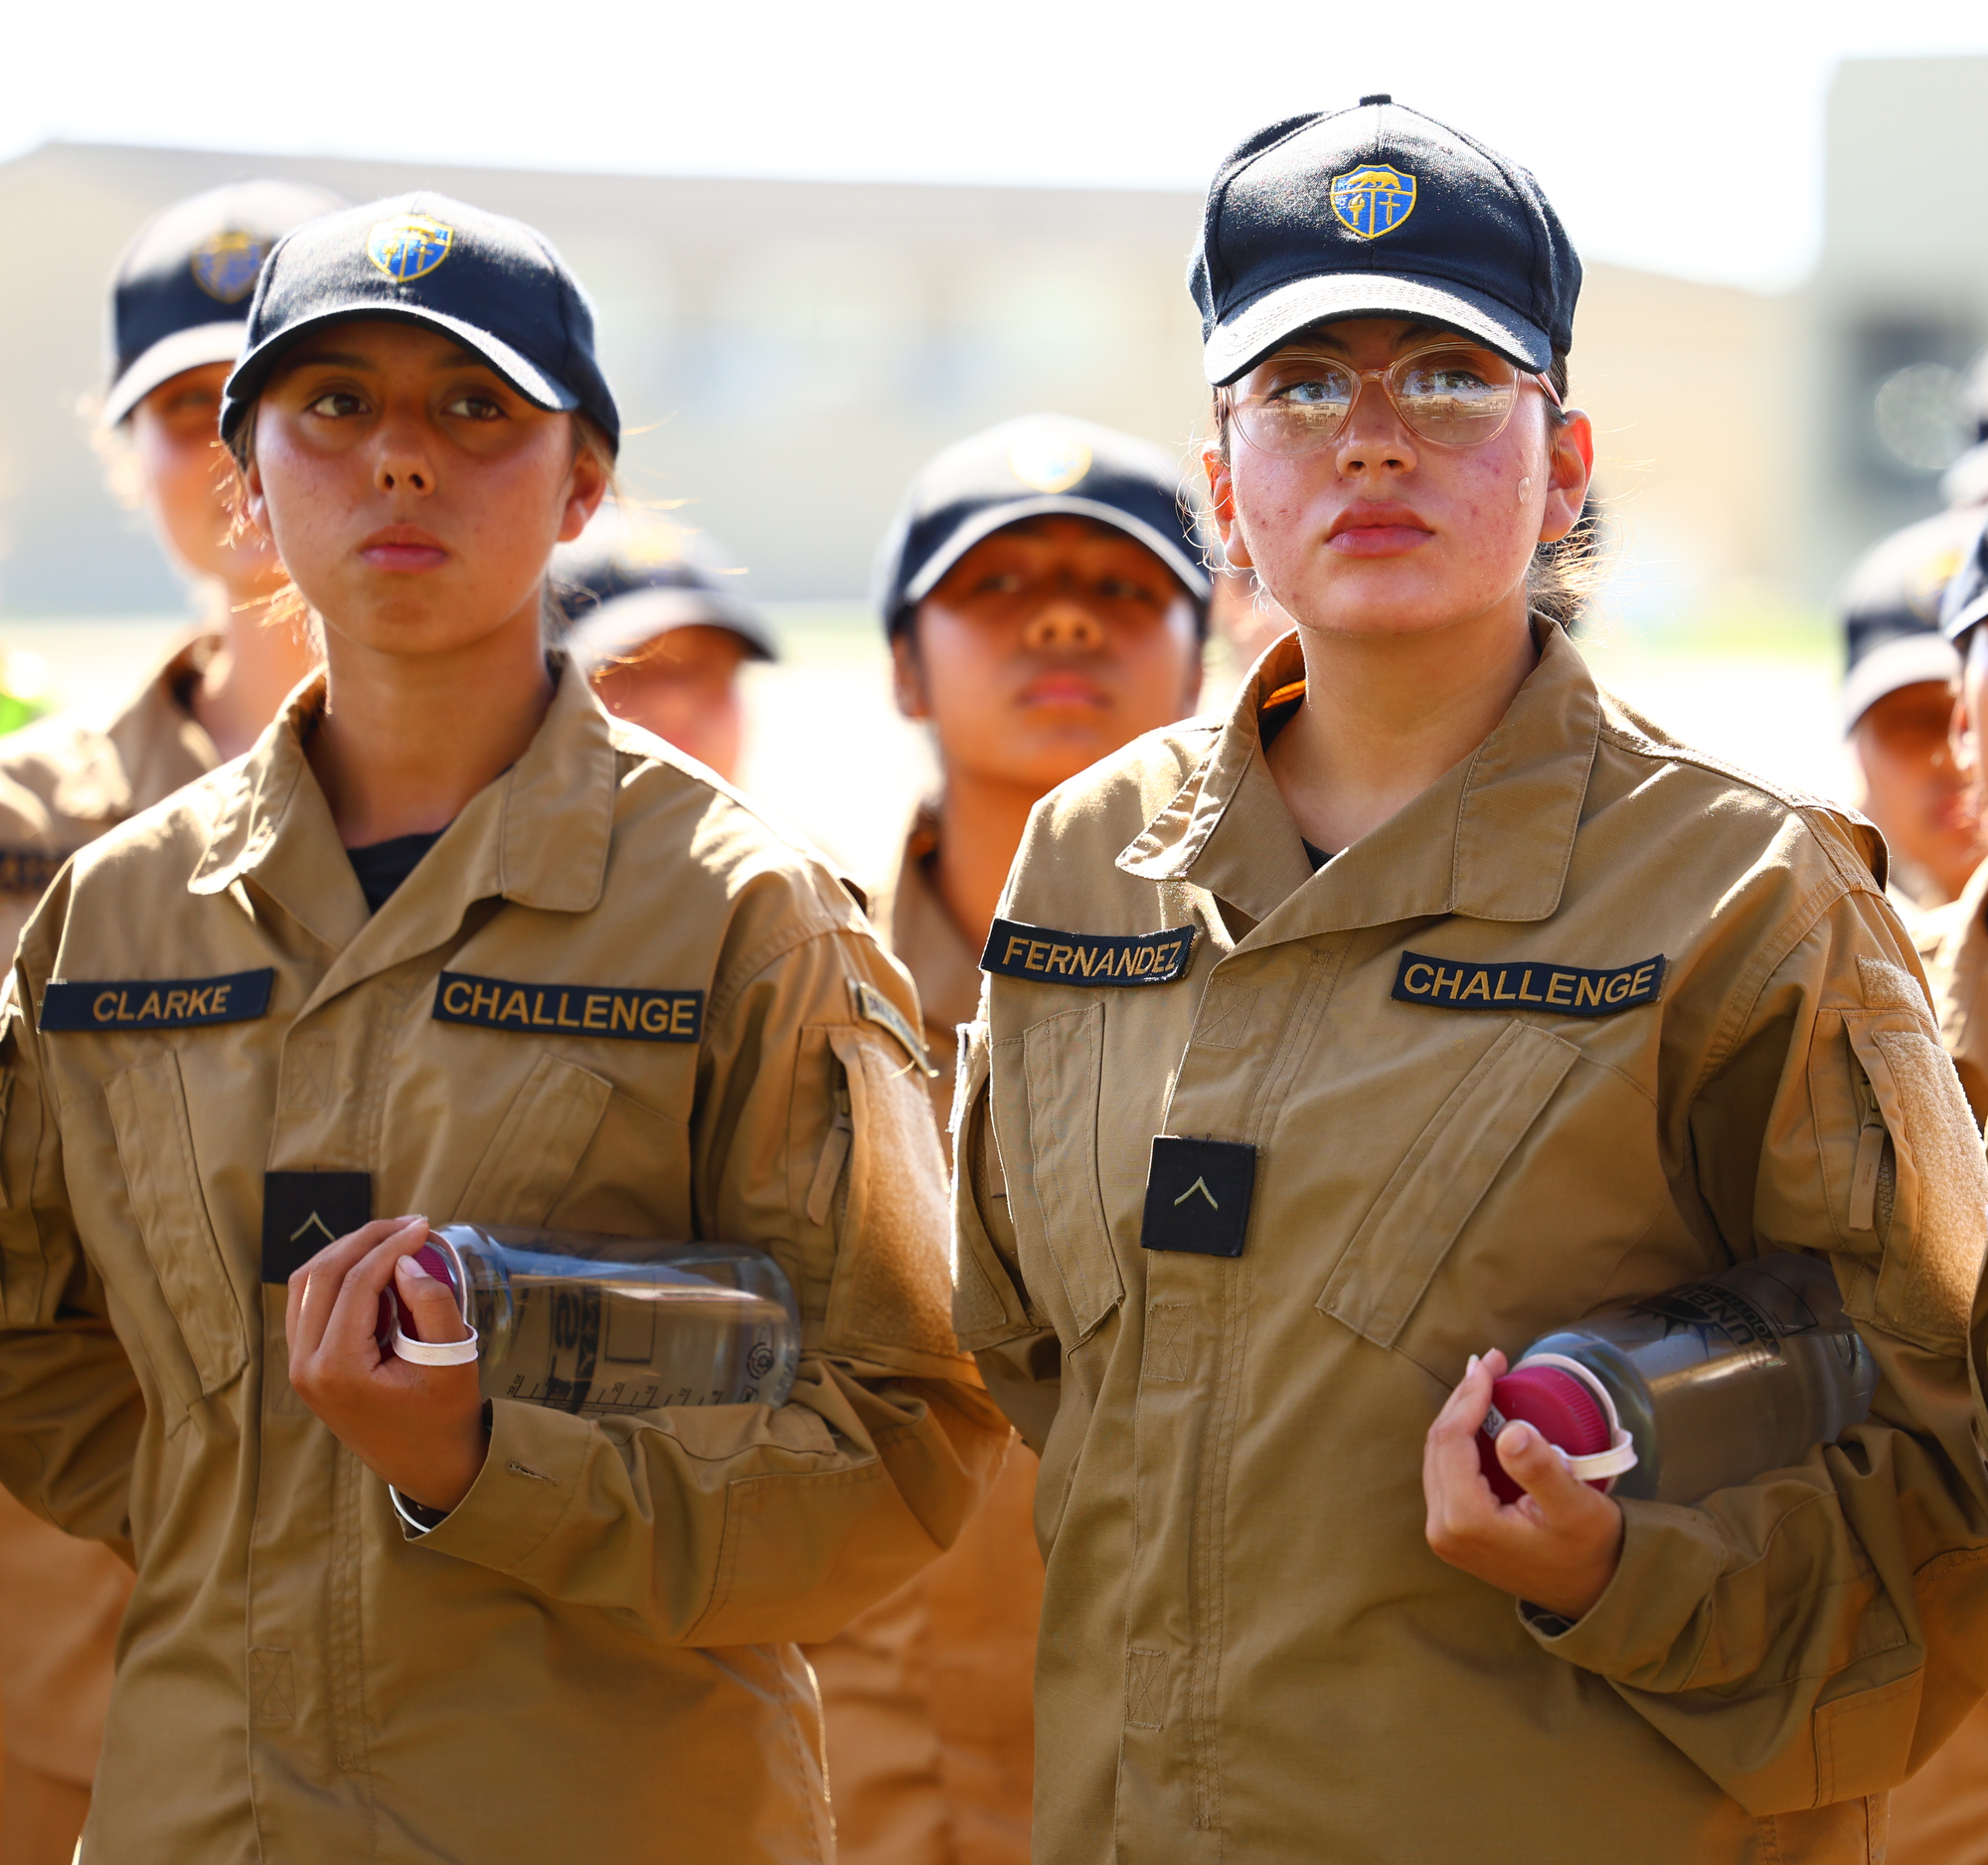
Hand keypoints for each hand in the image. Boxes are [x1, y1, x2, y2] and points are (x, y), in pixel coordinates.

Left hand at [285, 1216, 487, 1513]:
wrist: (426, 1467)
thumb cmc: (444, 1417)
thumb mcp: (452, 1361)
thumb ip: (433, 1305)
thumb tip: (406, 1262)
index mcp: (338, 1368)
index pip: (357, 1283)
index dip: (391, 1245)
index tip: (424, 1226)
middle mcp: (306, 1366)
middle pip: (322, 1275)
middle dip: (365, 1239)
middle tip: (408, 1223)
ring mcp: (300, 1367)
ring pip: (306, 1285)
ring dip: (347, 1253)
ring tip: (393, 1240)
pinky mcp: (306, 1366)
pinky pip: (308, 1304)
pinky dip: (338, 1277)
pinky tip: (377, 1273)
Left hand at [1422, 1349, 1624, 1619]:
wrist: (1593, 1594)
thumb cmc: (1590, 1550)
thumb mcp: (1575, 1508)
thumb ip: (1541, 1470)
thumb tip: (1509, 1431)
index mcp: (1464, 1520)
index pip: (1451, 1440)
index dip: (1469, 1396)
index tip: (1491, 1363)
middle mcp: (1442, 1528)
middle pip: (1439, 1443)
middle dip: (1464, 1397)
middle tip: (1491, 1361)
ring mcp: (1444, 1532)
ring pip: (1439, 1454)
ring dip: (1461, 1413)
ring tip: (1487, 1379)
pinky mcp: (1453, 1531)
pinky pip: (1447, 1470)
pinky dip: (1463, 1437)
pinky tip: (1482, 1415)